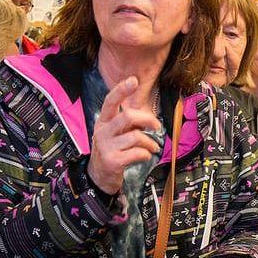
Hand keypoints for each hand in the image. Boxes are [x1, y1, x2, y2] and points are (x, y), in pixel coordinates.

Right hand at [87, 76, 161, 193]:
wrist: (99, 176)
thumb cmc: (113, 150)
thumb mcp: (115, 133)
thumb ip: (127, 122)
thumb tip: (148, 113)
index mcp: (103, 121)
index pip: (110, 101)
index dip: (121, 90)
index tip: (133, 80)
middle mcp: (102, 131)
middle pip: (128, 116)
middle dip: (148, 120)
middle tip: (157, 126)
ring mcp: (106, 147)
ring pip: (136, 136)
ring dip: (150, 142)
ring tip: (153, 147)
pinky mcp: (113, 161)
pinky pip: (137, 153)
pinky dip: (146, 154)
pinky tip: (146, 155)